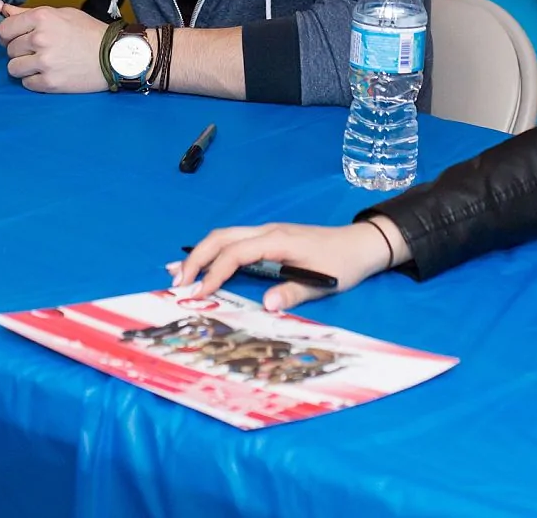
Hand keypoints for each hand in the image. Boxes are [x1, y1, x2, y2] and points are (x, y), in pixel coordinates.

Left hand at [0, 5, 107, 92]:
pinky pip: (26, 83)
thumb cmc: (89, 32)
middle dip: (19, 51)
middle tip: (36, 51)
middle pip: (9, 49)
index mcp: (42, 18)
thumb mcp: (62, 14)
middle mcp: (40, 39)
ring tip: (40, 64)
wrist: (115, 55)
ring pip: (13, 68)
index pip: (5, 28)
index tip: (14, 38)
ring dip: (24, 67)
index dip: (8, 35)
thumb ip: (30, 13)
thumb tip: (3, 10)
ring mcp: (45, 62)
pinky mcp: (50, 82)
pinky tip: (48, 73)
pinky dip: (34, 80)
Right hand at [171, 220, 402, 311]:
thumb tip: (267, 304)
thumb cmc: (343, 263)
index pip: (236, 252)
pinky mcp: (269, 239)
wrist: (360, 244)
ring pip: (225, 236)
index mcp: (278, 240)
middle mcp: (268, 231)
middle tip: (176, 283)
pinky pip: (234, 240)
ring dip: (201, 253)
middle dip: (196, 258)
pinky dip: (213, 252)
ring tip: (178, 275)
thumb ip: (294, 292)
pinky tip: (202, 265)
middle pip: (221, 237)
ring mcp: (267, 233)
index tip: (199, 294)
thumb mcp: (324, 283)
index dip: (215, 273)